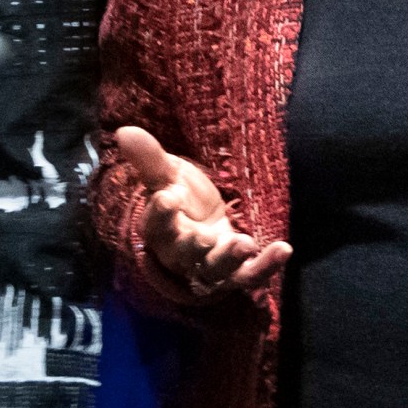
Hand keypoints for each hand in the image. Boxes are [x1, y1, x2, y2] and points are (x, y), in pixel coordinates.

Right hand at [117, 126, 289, 297]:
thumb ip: (149, 158)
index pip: (155, 226)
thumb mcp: (168, 175)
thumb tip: (124, 131)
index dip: (161, 214)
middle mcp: (182, 255)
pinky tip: (283, 249)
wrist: (204, 224)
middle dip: (192, 246)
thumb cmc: (182, 199)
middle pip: (183, 256)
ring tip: (245, 243)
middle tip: (204, 236)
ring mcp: (211, 268)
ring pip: (216, 271)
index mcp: (161, 231)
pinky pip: (250, 276)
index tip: (169, 197)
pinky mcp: (237, 273)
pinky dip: (266, 267)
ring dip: (229, 259)